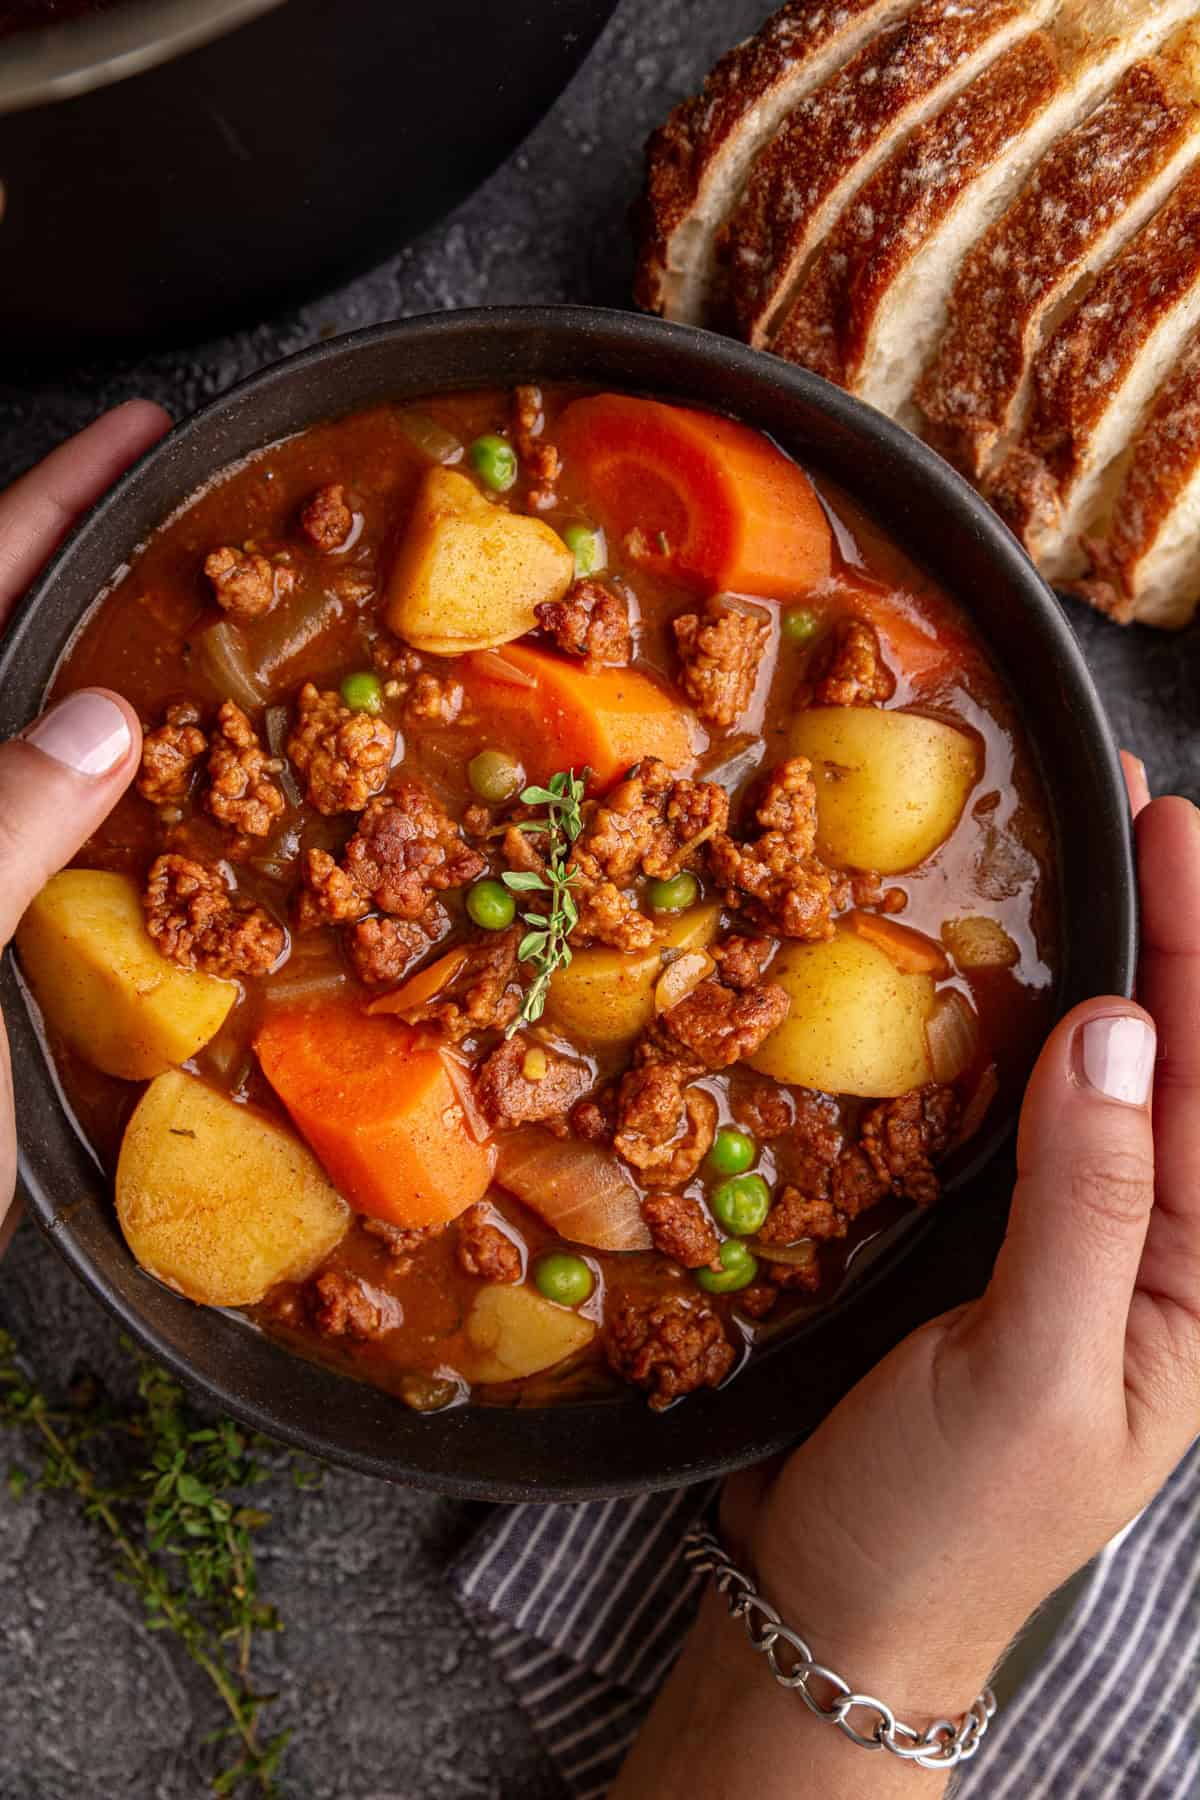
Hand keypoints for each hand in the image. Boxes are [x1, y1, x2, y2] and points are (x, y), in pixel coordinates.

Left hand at [0, 401, 169, 1254]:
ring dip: (116, 683)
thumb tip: (96, 721)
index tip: (143, 431)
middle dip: (86, 570)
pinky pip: (59, 843)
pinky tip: (186, 795)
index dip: (48, 501)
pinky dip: (124, 807)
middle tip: (189, 515)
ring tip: (210, 629)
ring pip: (31, 747)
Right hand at [618, 763, 1199, 1797]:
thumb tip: (1115, 1032)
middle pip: (1171, 1067)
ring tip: (1076, 866)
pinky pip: (1010, 1122)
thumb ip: (1086, 1204)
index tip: (1176, 836)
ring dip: (1091, 972)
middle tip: (1137, 814)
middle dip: (1167, 940)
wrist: (839, 1601)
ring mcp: (1065, 1243)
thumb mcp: (1032, 1370)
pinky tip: (987, 986)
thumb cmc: (951, 1517)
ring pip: (1094, 1082)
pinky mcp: (982, 1242)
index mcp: (1198, 1288)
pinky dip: (1004, 1042)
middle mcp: (1146, 1251)